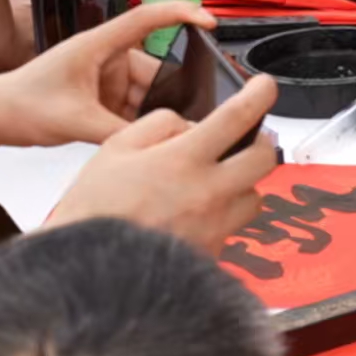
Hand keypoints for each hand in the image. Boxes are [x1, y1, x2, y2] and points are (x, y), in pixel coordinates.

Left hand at [0, 2, 217, 147]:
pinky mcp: (103, 98)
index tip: (210, 22)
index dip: (182, 15)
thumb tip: (161, 142)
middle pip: (156, 71)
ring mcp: (106, 78)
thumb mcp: (75, 120)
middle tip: (186, 121)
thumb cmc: (22, 103)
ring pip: (148, 94)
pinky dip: (141, 123)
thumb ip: (120, 133)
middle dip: (171, 96)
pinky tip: (146, 140)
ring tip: (161, 136)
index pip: (148, 19)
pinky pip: (134, 108)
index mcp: (98, 46)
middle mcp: (106, 58)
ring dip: (154, 114)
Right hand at [49, 75, 280, 252]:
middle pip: (264, 159)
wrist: (90, 269)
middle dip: (261, 142)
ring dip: (243, 184)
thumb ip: (159, 126)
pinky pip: (234, 227)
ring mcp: (216, 225)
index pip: (237, 118)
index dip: (258, 96)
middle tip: (247, 139)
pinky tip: (198, 214)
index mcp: (184, 160)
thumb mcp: (115, 150)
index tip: (265, 86)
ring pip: (254, 196)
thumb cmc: (95, 211)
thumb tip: (189, 126)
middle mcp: (210, 192)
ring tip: (215, 183)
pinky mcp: (215, 252)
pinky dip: (224, 215)